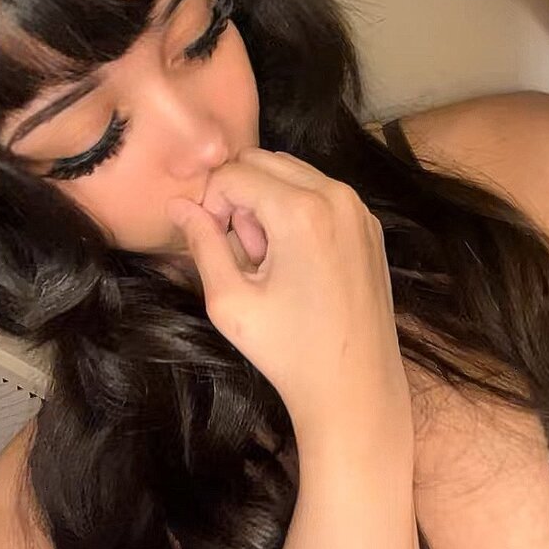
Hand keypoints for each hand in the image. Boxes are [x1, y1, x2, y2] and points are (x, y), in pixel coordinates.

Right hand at [167, 149, 406, 444]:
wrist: (356, 387)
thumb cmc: (288, 351)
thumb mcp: (229, 300)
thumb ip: (201, 242)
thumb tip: (178, 205)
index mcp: (301, 210)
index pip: (232, 173)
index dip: (211, 205)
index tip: (217, 247)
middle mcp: (337, 196)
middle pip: (263, 161)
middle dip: (240, 196)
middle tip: (244, 253)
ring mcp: (359, 209)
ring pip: (292, 173)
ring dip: (268, 201)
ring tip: (270, 260)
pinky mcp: (370, 225)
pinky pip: (320, 193)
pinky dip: (297, 211)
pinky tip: (297, 263)